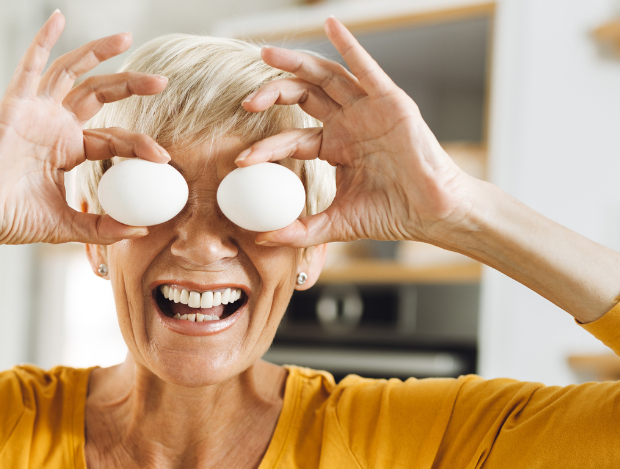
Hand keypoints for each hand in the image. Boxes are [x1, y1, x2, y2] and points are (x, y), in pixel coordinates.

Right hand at [0, 11, 169, 245]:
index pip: (110, 138)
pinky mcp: (14, 105)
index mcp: (66, 150)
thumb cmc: (9, 219)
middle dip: (130, 84)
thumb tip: (139, 231)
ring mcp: (34, 112)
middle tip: (161, 81)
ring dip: (98, 53)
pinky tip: (58, 19)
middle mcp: (53, 126)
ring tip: (127, 39)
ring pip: (71, 72)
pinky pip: (30, 66)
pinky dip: (43, 40)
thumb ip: (101, 228)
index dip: (137, 144)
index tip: (162, 157)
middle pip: (98, 94)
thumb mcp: (66, 225)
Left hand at [237, 17, 475, 247]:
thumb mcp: (336, 224)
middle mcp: (349, 122)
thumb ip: (300, 231)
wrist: (431, 213)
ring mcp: (369, 109)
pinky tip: (331, 25)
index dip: (266, 145)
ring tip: (268, 54)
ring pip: (327, 77)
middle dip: (273, 93)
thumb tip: (261, 239)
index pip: (293, 138)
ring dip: (297, 63)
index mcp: (336, 146)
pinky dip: (349, 45)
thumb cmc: (391, 214)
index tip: (243, 161)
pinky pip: (367, 68)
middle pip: (304, 97)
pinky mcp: (390, 101)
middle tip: (247, 101)